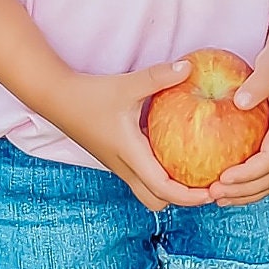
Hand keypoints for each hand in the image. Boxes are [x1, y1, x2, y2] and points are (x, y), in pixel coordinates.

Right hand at [46, 58, 212, 208]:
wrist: (57, 98)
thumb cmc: (91, 94)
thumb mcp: (127, 84)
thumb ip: (159, 76)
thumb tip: (189, 67)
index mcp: (129, 154)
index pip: (162, 189)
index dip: (189, 196)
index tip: (212, 192)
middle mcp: (124, 166)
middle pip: (156, 201)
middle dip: (182, 200)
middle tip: (207, 185)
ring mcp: (118, 164)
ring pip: (147, 192)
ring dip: (170, 190)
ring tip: (195, 173)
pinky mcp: (116, 158)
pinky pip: (142, 177)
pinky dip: (160, 175)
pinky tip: (177, 154)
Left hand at [209, 45, 268, 204]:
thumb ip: (258, 83)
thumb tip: (240, 102)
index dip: (248, 174)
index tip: (222, 178)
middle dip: (244, 191)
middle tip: (214, 193)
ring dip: (246, 193)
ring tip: (218, 197)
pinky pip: (265, 171)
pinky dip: (247, 183)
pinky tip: (224, 183)